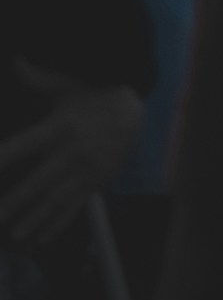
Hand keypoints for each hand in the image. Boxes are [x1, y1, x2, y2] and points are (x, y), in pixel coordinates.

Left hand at [0, 69, 142, 249]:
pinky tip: (40, 239)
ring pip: (56, 199)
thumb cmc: (92, 98)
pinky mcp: (94, 184)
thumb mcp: (67, 86)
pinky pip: (73, 208)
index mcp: (60, 126)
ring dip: (35, 218)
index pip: (26, 144)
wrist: (133, 112)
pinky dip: (57, 225)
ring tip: (16, 234)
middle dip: (16, 201)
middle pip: (39, 181)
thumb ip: (39, 78)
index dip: (6, 158)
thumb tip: (16, 60)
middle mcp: (72, 152)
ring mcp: (84, 171)